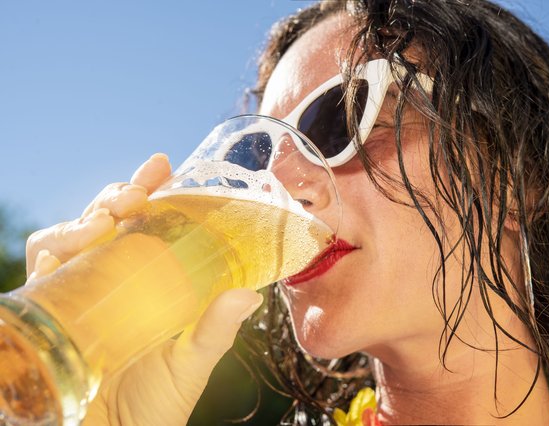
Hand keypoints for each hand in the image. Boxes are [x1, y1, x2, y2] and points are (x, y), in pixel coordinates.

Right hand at [25, 154, 262, 425]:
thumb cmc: (155, 404)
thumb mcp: (191, 362)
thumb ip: (216, 329)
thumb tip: (250, 295)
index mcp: (151, 281)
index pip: (150, 225)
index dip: (153, 191)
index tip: (162, 165)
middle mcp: (113, 278)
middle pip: (108, 219)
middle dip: (119, 194)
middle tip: (136, 192)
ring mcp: (78, 290)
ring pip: (71, 234)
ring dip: (85, 216)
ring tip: (107, 217)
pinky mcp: (47, 309)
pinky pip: (41, 267)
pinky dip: (52, 248)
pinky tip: (72, 246)